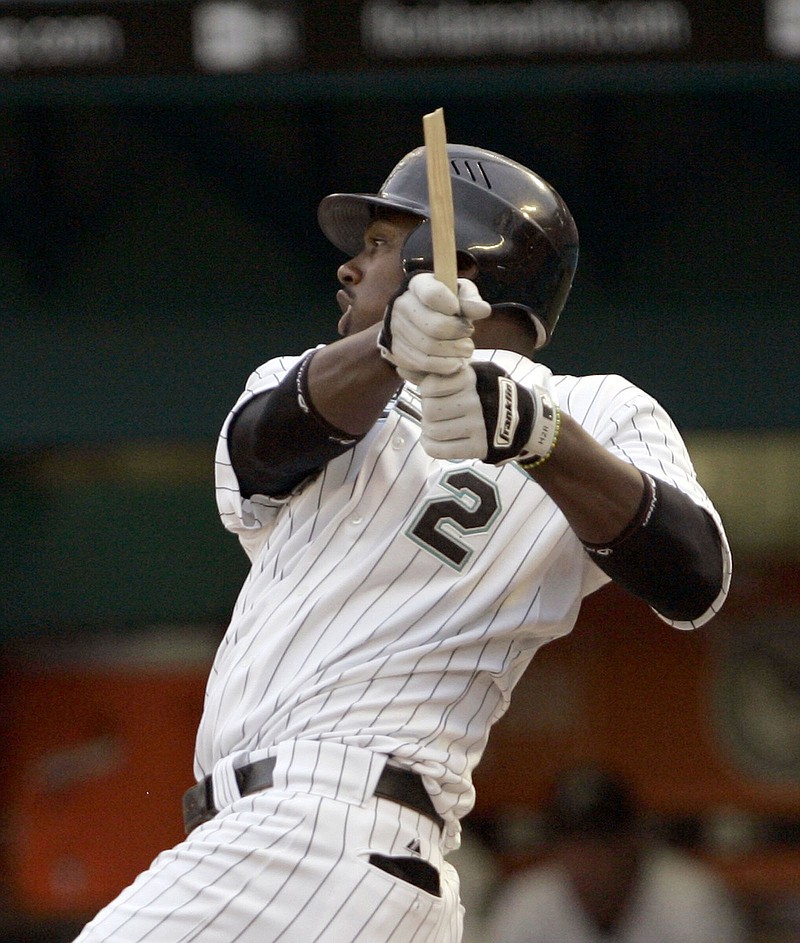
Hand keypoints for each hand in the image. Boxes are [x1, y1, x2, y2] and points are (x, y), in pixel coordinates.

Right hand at [378, 273, 490, 382]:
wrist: (419, 322)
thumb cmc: (445, 305)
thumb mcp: (460, 295)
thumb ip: (471, 300)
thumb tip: (483, 310)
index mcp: (418, 285)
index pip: (433, 294)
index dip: (452, 306)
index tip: (459, 311)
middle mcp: (402, 305)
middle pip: (435, 326)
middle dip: (459, 334)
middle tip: (469, 335)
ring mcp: (396, 330)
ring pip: (430, 348)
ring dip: (454, 353)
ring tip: (465, 350)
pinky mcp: (396, 352)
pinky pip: (423, 364)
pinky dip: (444, 366)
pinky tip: (454, 362)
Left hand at [419, 362, 559, 465]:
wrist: (519, 418)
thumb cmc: (485, 392)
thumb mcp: (466, 374)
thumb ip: (435, 372)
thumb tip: (401, 368)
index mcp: (470, 379)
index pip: (429, 387)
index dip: (428, 392)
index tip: (436, 393)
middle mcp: (474, 401)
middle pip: (429, 410)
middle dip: (428, 411)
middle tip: (437, 412)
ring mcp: (477, 426)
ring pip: (431, 431)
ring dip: (428, 430)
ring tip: (436, 426)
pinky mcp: (477, 447)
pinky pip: (437, 450)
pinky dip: (430, 445)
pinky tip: (435, 439)